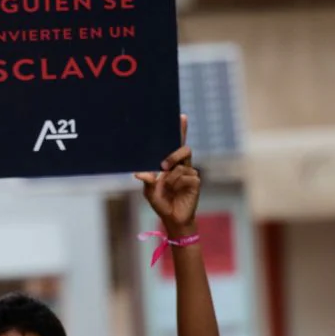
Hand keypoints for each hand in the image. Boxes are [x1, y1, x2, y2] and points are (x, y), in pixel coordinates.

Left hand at [134, 115, 199, 232]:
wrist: (172, 218)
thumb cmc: (161, 203)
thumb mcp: (149, 192)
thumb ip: (146, 181)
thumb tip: (139, 173)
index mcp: (172, 164)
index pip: (177, 144)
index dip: (181, 130)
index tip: (181, 117)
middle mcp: (183, 166)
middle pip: (184, 149)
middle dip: (173, 155)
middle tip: (163, 167)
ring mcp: (190, 173)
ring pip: (182, 166)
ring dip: (171, 177)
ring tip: (168, 188)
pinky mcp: (196, 182)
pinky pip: (186, 177)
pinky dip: (177, 184)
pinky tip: (177, 192)